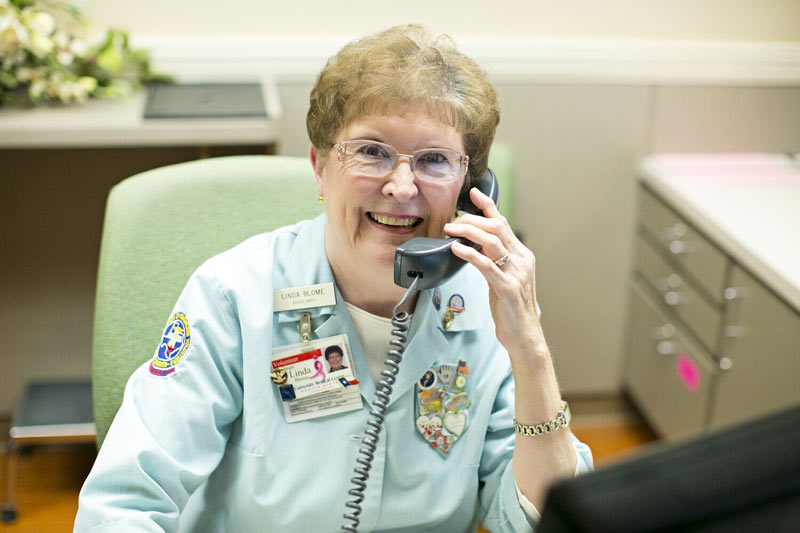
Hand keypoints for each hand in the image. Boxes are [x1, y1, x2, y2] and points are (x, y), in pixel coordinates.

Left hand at [444, 187, 544, 355]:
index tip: (473, 193)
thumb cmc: (511, 310)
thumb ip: (493, 262)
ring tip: (450, 230)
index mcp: (523, 256)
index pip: (503, 224)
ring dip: (468, 232)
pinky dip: (470, 254)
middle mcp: (523, 260)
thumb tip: (472, 247)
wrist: (524, 336)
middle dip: (472, 219)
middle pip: (497, 228)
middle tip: (452, 221)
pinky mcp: (508, 288)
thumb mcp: (502, 279)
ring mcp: (517, 273)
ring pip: (492, 242)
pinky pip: (487, 265)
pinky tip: (456, 249)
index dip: (488, 206)